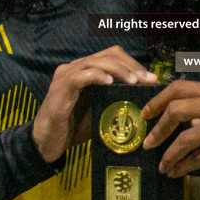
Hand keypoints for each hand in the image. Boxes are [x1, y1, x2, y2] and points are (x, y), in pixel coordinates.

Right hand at [32, 46, 153, 162]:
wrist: (47, 144)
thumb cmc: (73, 128)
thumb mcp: (99, 112)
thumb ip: (115, 101)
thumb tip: (144, 100)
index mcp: (84, 70)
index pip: (112, 56)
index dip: (133, 64)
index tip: (152, 79)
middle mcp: (74, 68)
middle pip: (107, 55)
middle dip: (131, 65)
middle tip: (148, 79)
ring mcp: (66, 76)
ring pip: (96, 61)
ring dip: (119, 69)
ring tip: (135, 81)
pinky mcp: (60, 89)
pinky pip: (81, 75)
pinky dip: (97, 76)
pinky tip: (110, 82)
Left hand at [141, 80, 199, 178]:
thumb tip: (175, 123)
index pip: (180, 87)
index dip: (158, 100)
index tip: (145, 114)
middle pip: (177, 109)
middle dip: (158, 128)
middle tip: (148, 143)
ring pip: (186, 137)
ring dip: (169, 154)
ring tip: (163, 165)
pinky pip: (199, 156)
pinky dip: (184, 166)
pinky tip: (177, 172)